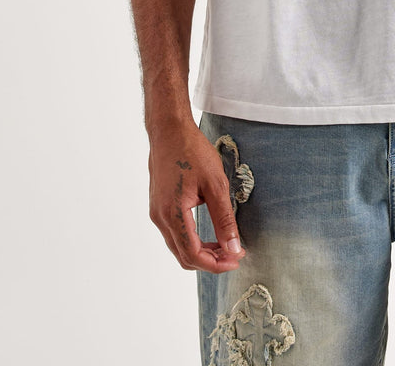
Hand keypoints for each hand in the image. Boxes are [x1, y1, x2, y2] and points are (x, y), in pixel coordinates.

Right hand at [148, 120, 245, 272]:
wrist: (169, 130)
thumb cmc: (192, 151)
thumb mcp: (215, 184)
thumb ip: (224, 219)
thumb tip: (233, 248)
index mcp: (173, 214)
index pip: (193, 254)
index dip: (216, 263)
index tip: (237, 259)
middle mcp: (160, 218)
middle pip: (184, 256)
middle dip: (210, 261)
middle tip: (235, 254)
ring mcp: (157, 213)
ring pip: (179, 247)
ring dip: (202, 251)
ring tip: (226, 245)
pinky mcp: (159, 206)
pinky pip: (175, 234)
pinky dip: (193, 240)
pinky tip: (210, 234)